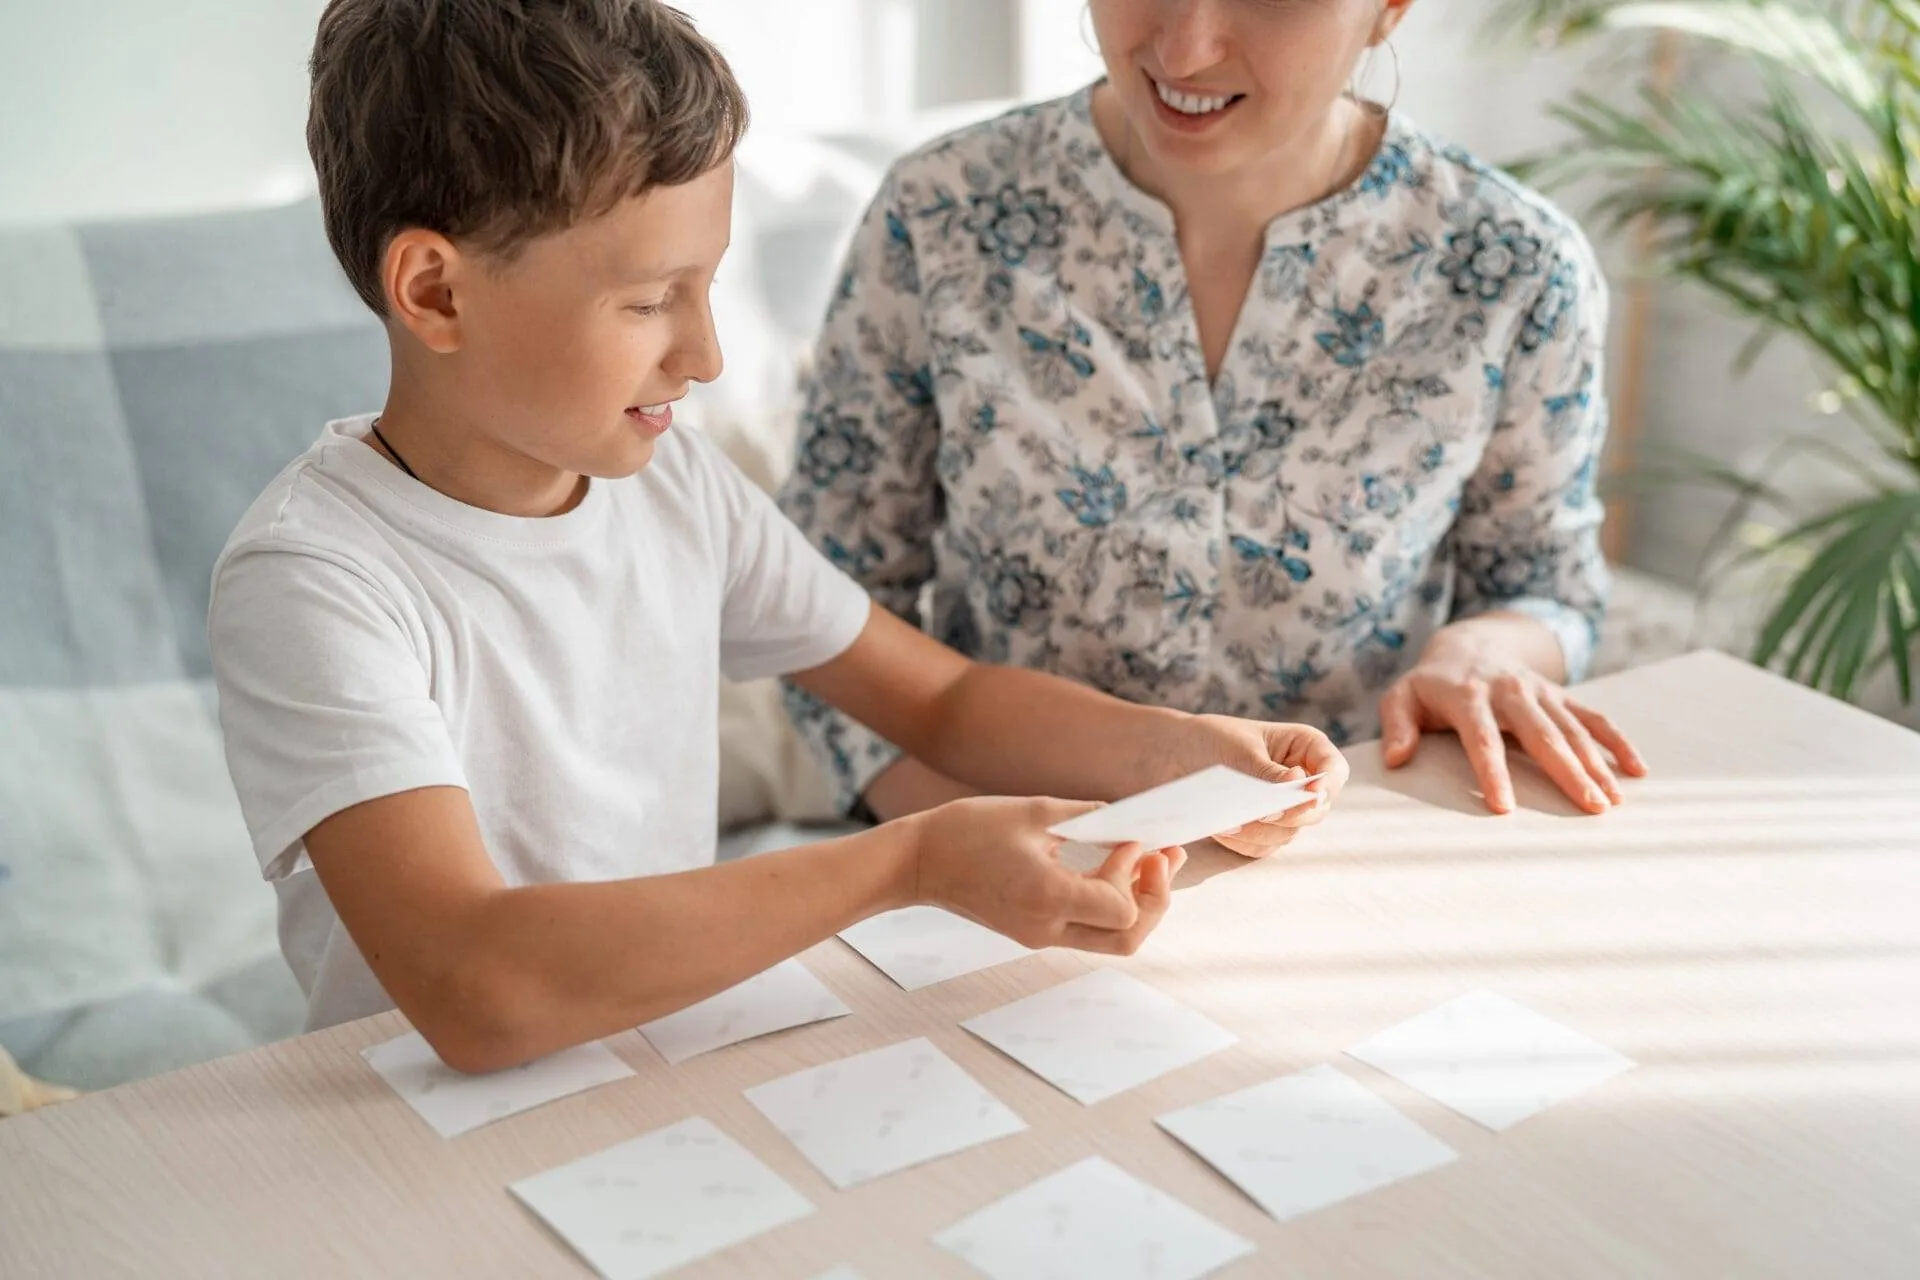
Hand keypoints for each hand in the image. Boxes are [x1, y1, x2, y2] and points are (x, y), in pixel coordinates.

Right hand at [907, 796, 1185, 954]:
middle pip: (1127, 938)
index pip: (1120, 907)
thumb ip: (1088, 816)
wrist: (916, 862)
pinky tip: (1112, 868)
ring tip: (1150, 862)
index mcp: (1046, 896)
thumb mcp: (1033, 812)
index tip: (1132, 839)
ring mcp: (1039, 935)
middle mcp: (1046, 927)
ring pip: (1111, 939)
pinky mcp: (1032, 931)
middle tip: (1164, 859)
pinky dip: (1108, 903)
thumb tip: (1129, 817)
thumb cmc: (966, 830)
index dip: (1136, 873)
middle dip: (1155, 900)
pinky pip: (1086, 927)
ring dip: (1137, 903)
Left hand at [1160, 715, 1350, 859]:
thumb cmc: (1209, 739)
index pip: (1334, 771)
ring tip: (1229, 821)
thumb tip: (1304, 789)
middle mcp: (1301, 782)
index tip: (1310, 792)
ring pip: (1289, 833)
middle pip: (1316, 810)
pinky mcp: (1262, 830)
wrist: (1171, 754)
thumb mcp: (1240, 750)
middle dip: (1289, 814)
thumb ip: (1272, 774)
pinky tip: (1221, 829)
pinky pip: (1264, 846)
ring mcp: (1283, 809)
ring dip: (1261, 831)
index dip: (1327, 785)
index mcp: (1305, 748)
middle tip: (1262, 812)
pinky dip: (1244, 841)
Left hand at [1379, 629, 1647, 813]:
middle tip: (1588, 808)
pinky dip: (1617, 741)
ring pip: (1573, 729)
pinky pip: (1593, 716)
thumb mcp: (1402, 697)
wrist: (1468, 643)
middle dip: (1566, 772)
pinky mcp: (1560, 694)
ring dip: (1596, 764)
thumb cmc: (1431, 685)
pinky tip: (1637, 770)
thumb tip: (1396, 758)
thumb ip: (1396, 726)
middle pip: (1542, 735)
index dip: (1492, 773)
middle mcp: (1510, 692)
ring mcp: (1540, 691)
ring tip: (1611, 801)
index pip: (1482, 740)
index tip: (1504, 808)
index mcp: (1468, 696)